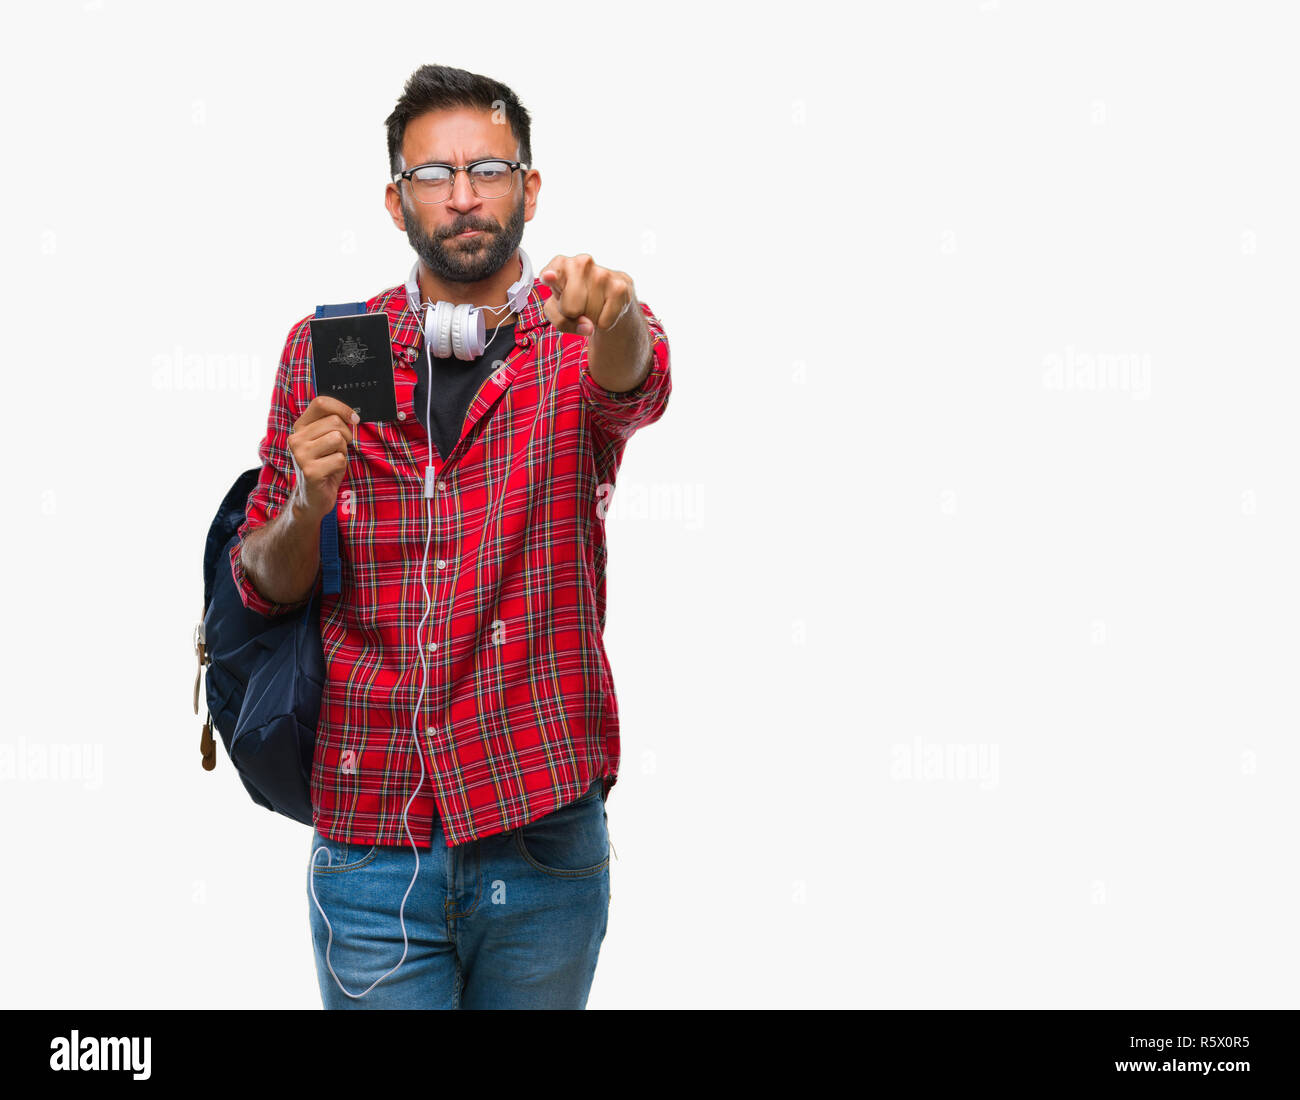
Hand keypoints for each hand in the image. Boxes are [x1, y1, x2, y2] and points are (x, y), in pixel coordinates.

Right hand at [288, 395, 357, 520]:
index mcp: (300, 427)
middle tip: (339, 449)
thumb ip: (332, 424)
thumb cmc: (324, 466)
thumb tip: (353, 415)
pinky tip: (330, 472)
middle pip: (334, 422)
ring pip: (338, 439)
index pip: (321, 403)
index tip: (354, 419)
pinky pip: (339, 459)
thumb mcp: (325, 440)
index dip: (342, 408)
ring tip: (333, 460)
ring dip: (343, 451)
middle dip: (346, 435)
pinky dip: (341, 466)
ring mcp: (300, 455)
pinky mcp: (310, 471)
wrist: (312, 497)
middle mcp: (296, 438)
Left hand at [539, 254, 636, 337]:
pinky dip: (604, 322)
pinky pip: (604, 321)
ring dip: (590, 318)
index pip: (552, 273)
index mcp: (561, 264)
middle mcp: (582, 262)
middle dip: (573, 315)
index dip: (549, 277)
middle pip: (569, 308)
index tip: (548, 277)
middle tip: (578, 306)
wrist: (609, 300)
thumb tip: (588, 326)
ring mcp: (602, 273)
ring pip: (589, 316)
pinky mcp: (620, 287)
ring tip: (592, 306)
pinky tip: (605, 309)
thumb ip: (561, 320)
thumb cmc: (577, 303)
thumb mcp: (558, 311)